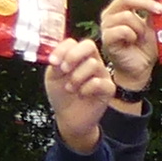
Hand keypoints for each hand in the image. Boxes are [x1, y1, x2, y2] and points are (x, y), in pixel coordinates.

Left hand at [40, 35, 119, 149]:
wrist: (69, 117)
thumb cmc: (62, 95)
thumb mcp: (53, 77)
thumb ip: (56, 64)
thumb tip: (57, 58)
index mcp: (77, 56)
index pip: (73, 43)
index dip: (62, 50)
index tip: (53, 63)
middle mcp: (92, 61)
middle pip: (89, 45)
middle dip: (73, 56)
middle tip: (64, 70)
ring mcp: (102, 74)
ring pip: (93, 64)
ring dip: (77, 77)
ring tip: (70, 88)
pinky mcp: (108, 88)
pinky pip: (99, 82)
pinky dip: (86, 89)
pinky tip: (82, 94)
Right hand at [93, 0, 161, 95]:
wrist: (140, 69)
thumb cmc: (145, 47)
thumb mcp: (153, 26)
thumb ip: (155, 13)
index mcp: (121, 8)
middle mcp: (111, 14)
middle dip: (146, 2)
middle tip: (160, 10)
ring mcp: (107, 26)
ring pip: (126, 15)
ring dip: (139, 26)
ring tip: (142, 36)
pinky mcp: (107, 39)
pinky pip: (122, 30)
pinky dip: (131, 34)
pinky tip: (133, 41)